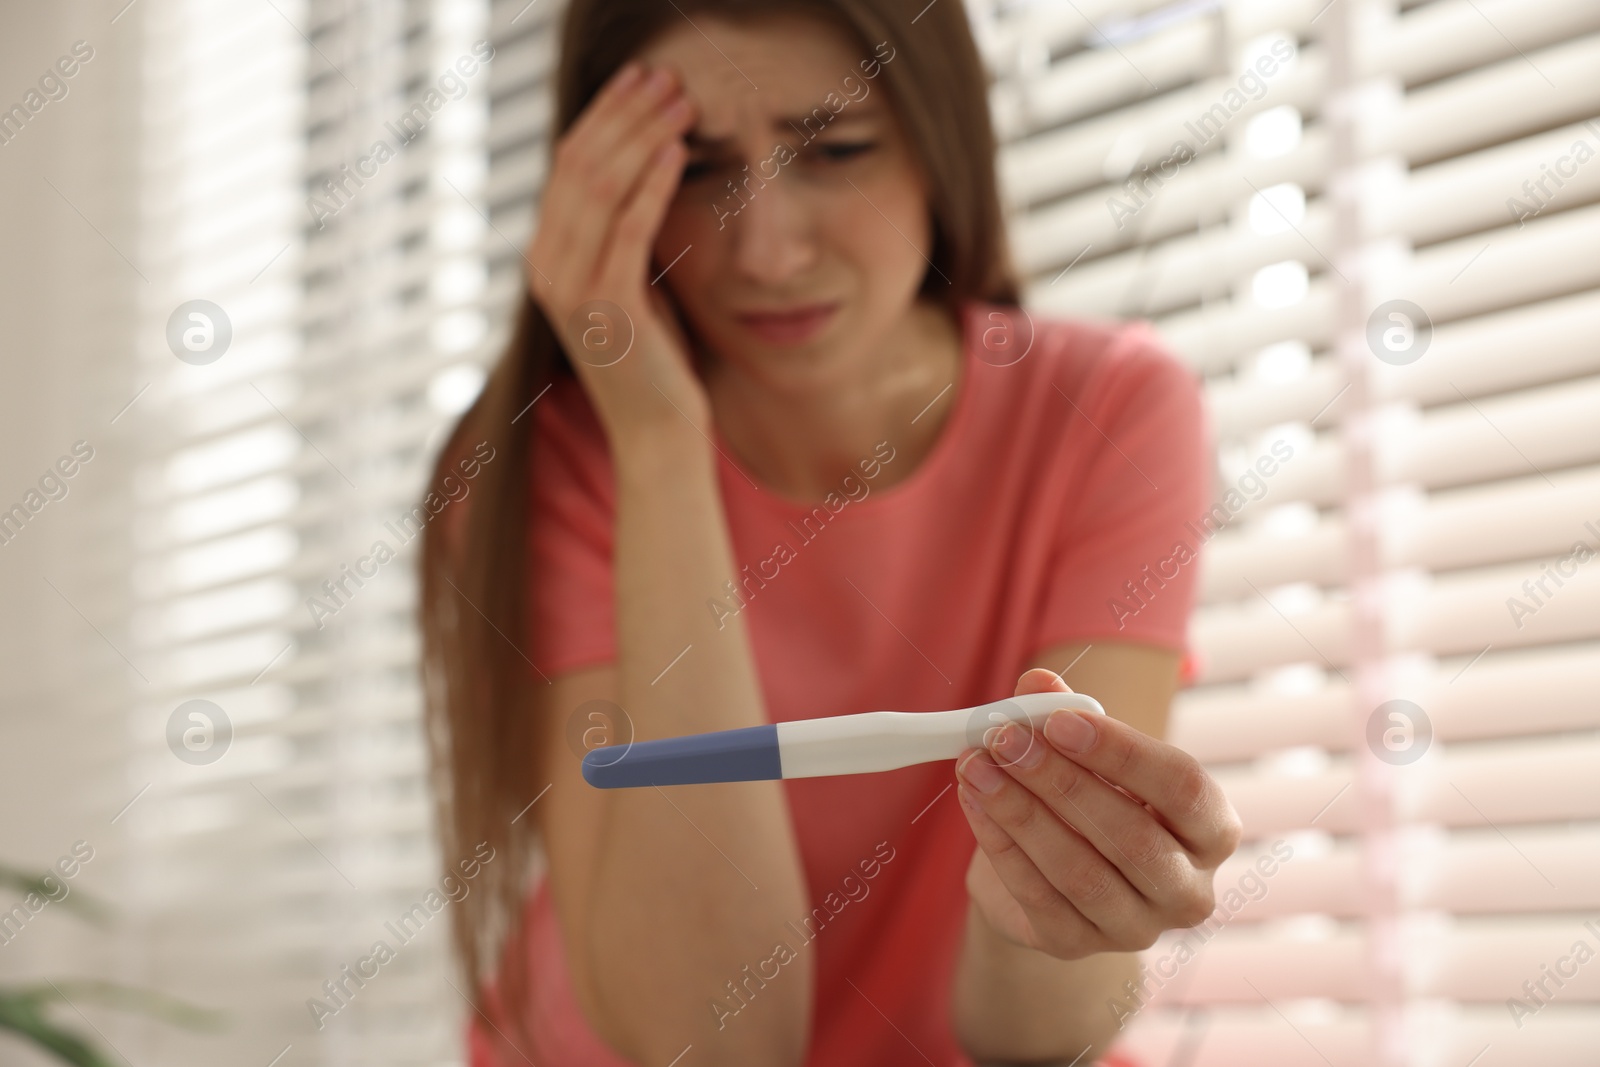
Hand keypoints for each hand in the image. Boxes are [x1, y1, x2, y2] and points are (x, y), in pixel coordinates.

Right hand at [524, 61, 707, 440]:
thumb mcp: (631, 281)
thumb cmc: (653, 356)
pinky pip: (628, 229)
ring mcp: (571, 288)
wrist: (657, 429)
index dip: (605, 115)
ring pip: (600, 188)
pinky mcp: (607, 307)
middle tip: (666, 76)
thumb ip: (623, 233)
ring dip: (643, 137)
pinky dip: (653, 185)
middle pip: (580, 165)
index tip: (642, 79)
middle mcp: (547, 267)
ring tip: (680, 102)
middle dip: (625, 114)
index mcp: (547, 256)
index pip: (568, 165)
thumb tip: (646, 167)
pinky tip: (679, 152)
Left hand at [954, 668, 1241, 958]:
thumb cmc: (1088, 796)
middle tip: (1005, 739)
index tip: (1060, 721)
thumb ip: (1065, 713)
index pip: (1184, 787)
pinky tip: (973, 801)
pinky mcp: (1078, 946)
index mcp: (1211, 828)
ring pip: (1080, 872)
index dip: (1122, 752)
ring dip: (1020, 812)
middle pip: (1131, 836)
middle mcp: (1187, 889)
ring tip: (976, 766)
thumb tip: (1036, 684)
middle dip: (1059, 781)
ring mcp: (1135, 928)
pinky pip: (1036, 896)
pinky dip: (999, 844)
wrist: (1051, 871)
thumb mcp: (1085, 751)